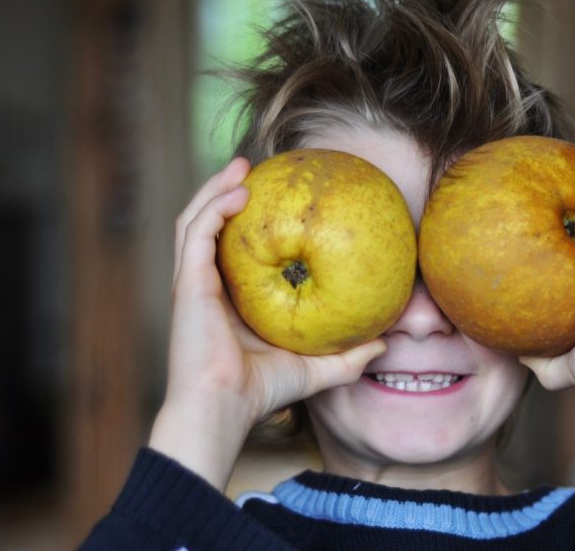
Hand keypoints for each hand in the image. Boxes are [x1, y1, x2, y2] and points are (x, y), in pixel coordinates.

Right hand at [148, 158, 385, 488]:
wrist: (224, 410)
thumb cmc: (262, 393)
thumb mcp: (316, 369)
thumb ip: (348, 357)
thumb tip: (386, 343)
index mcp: (228, 298)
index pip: (232, 247)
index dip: (247, 219)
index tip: (278, 196)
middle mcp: (206, 285)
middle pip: (209, 223)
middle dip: (227, 190)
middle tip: (255, 167)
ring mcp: (194, 282)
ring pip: (195, 219)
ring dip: (216, 187)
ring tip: (243, 165)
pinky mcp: (188, 284)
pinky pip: (196, 233)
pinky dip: (214, 207)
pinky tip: (239, 193)